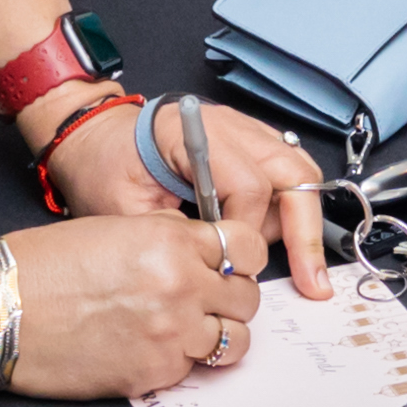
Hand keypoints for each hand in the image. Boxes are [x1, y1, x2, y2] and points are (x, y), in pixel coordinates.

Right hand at [0, 212, 269, 396]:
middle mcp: (180, 287)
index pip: (248, 248)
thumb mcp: (117, 227)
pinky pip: (194, 369)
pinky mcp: (153, 375)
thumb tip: (204, 254)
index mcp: (171, 241)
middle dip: (230, 298)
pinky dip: (181, 361)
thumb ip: (169, 239)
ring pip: (235, 341)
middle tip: (206, 299)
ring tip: (186, 329)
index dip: (241, 257)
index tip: (230, 264)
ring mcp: (170, 335)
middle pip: (247, 297)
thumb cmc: (44, 265)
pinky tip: (150, 347)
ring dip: (217, 335)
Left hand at [32, 91, 330, 299]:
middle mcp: (229, 126)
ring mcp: (244, 131)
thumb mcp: (121, 207)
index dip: (249, 233)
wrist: (95, 136)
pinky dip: (291, 208)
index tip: (234, 267)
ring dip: (304, 220)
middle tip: (312, 281)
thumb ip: (170, 237)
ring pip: (300, 170)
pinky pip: (287, 172)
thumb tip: (214, 271)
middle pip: (294, 171)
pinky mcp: (249, 143)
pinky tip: (282, 243)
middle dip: (305, 231)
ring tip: (304, 268)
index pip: (250, 185)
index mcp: (194, 133)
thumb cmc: (102, 168)